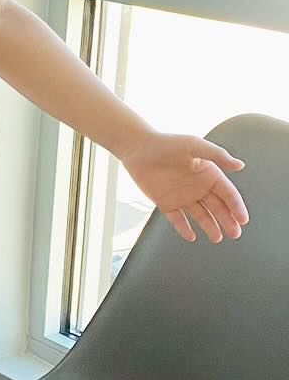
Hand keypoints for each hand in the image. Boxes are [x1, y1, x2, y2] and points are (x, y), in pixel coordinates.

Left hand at [119, 130, 248, 242]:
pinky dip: (183, 228)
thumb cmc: (165, 142)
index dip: (236, 206)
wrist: (136, 146)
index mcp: (208, 174)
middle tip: (234, 233)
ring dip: (210, 226)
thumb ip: (217, 155)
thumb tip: (240, 165)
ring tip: (217, 237)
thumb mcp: (194, 145)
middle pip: (217, 208)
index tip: (243, 220)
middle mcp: (198, 187)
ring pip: (200, 216)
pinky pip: (177, 219)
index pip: (227, 194)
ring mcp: (182, 196)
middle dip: (227, 221)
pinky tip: (191, 236)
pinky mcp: (166, 202)